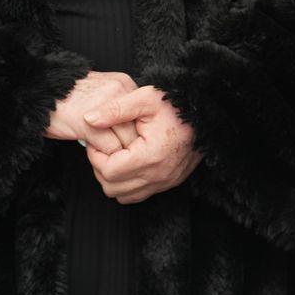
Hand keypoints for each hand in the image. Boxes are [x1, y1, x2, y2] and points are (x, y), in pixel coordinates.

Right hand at [45, 71, 139, 151]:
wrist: (34, 92)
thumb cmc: (66, 97)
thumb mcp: (99, 93)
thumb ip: (118, 106)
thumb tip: (137, 129)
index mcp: (123, 83)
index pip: (144, 114)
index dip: (139, 131)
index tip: (135, 143)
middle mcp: (118, 91)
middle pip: (139, 128)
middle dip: (131, 144)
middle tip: (125, 156)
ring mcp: (104, 107)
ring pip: (126, 140)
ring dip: (119, 153)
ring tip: (109, 156)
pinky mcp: (89, 124)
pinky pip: (110, 148)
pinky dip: (104, 155)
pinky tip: (93, 151)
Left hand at [83, 85, 202, 203]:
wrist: (206, 116)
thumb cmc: (176, 105)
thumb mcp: (145, 98)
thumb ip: (115, 109)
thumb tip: (88, 119)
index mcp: (151, 155)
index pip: (108, 170)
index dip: (95, 156)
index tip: (97, 142)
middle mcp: (159, 175)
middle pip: (111, 187)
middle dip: (101, 169)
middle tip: (103, 149)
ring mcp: (166, 182)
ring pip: (123, 196)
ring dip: (113, 180)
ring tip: (115, 157)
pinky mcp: (170, 183)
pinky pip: (139, 195)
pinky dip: (128, 185)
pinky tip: (128, 165)